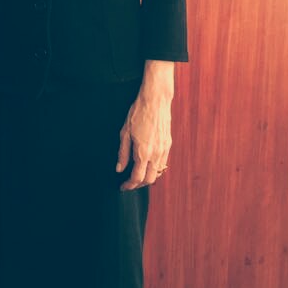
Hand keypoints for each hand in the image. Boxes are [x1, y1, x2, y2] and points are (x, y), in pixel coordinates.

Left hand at [116, 60, 173, 189]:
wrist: (156, 100)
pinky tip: (147, 165)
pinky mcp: (168, 144)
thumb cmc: (138, 113)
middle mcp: (156, 154)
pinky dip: (155, 169)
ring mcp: (164, 149)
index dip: (129, 185)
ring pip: (157, 173)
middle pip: (149, 179)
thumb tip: (119, 168)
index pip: (137, 178)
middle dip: (138, 185)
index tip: (122, 186)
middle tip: (128, 183)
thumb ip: (122, 153)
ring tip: (137, 175)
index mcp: (143, 152)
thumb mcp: (124, 133)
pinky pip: (163, 163)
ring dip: (147, 178)